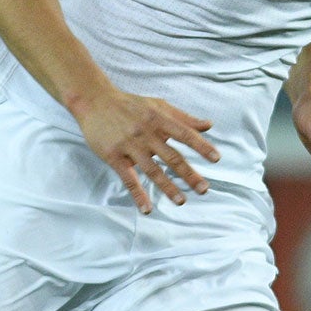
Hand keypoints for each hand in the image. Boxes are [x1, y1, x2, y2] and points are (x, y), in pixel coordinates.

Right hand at [71, 86, 218, 213]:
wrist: (94, 101)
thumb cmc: (130, 104)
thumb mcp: (158, 105)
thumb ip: (183, 118)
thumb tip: (208, 125)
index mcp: (159, 119)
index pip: (185, 134)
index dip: (201, 146)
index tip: (216, 159)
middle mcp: (147, 133)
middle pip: (172, 156)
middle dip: (189, 174)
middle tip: (204, 189)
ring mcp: (130, 145)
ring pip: (152, 170)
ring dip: (167, 186)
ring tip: (181, 200)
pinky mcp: (114, 156)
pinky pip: (128, 178)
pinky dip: (138, 194)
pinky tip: (147, 208)